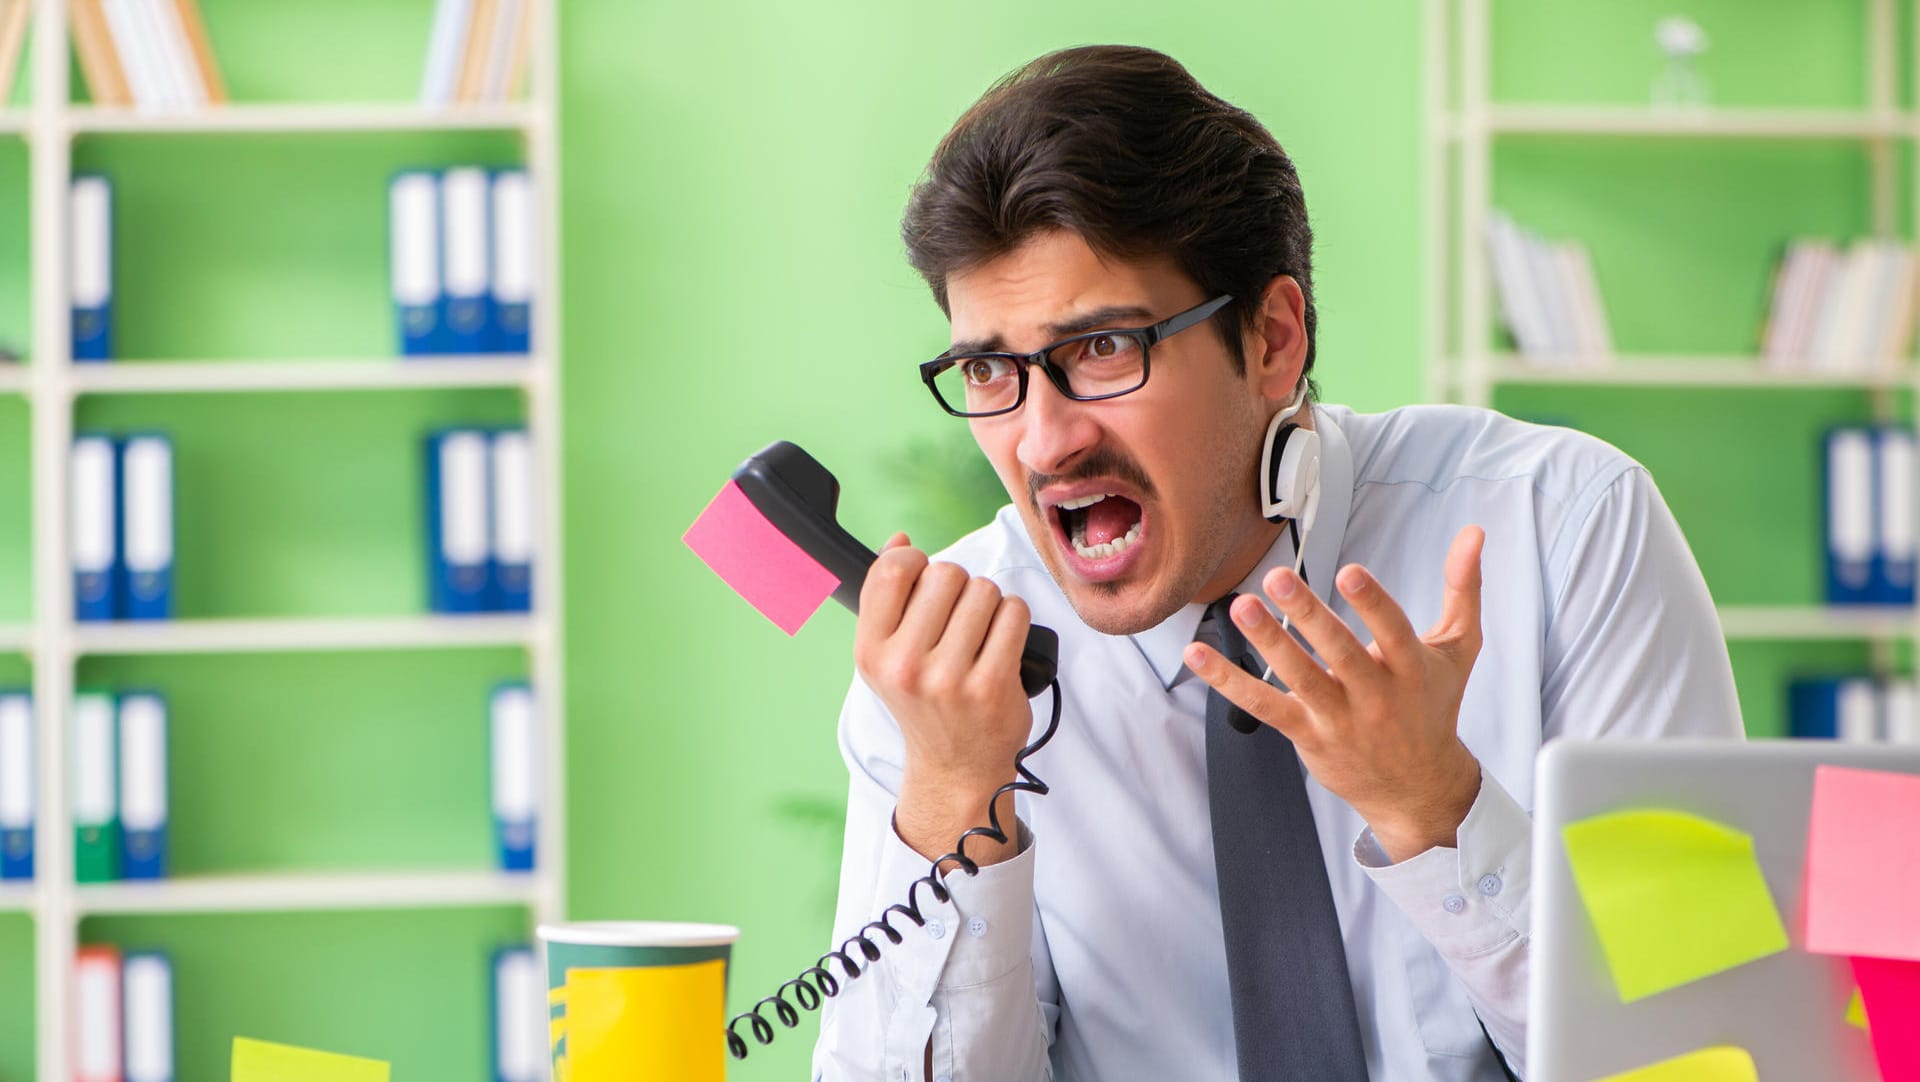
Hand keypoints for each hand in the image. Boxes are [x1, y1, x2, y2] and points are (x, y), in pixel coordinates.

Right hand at [854, 534, 1034, 865]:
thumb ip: (887, 596)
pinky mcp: (992, 685)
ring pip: (985, 590)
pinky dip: (1014, 620)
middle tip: (958, 618)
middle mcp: (905, 666)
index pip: (893, 569)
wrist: (956, 767)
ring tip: (980, 634)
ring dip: (990, 603)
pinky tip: (1002, 644)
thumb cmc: (924, 702)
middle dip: (959, 586)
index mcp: (871, 652)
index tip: (925, 581)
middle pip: (946, 573)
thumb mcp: (887, 656)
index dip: (916, 562)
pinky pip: (1014, 614)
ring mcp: (949, 678)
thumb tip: (900, 540)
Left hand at [1184, 526, 1486, 862]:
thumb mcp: (1458, 649)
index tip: (1349, 571)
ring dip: (1268, 642)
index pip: (1394, 632)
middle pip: (1340, 653)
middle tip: (1277, 579)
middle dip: (1307, 615)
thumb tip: (1472, 532)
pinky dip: (1229, 681)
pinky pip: (1264, 705)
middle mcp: (1376, 696)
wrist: (1420, 789)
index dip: (1373, 603)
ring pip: (1300, 678)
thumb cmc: (1434, 707)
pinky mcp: (1308, 735)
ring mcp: (1339, 718)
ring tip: (1241, 607)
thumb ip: (1462, 588)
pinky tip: (1198, 653)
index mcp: (1412, 670)